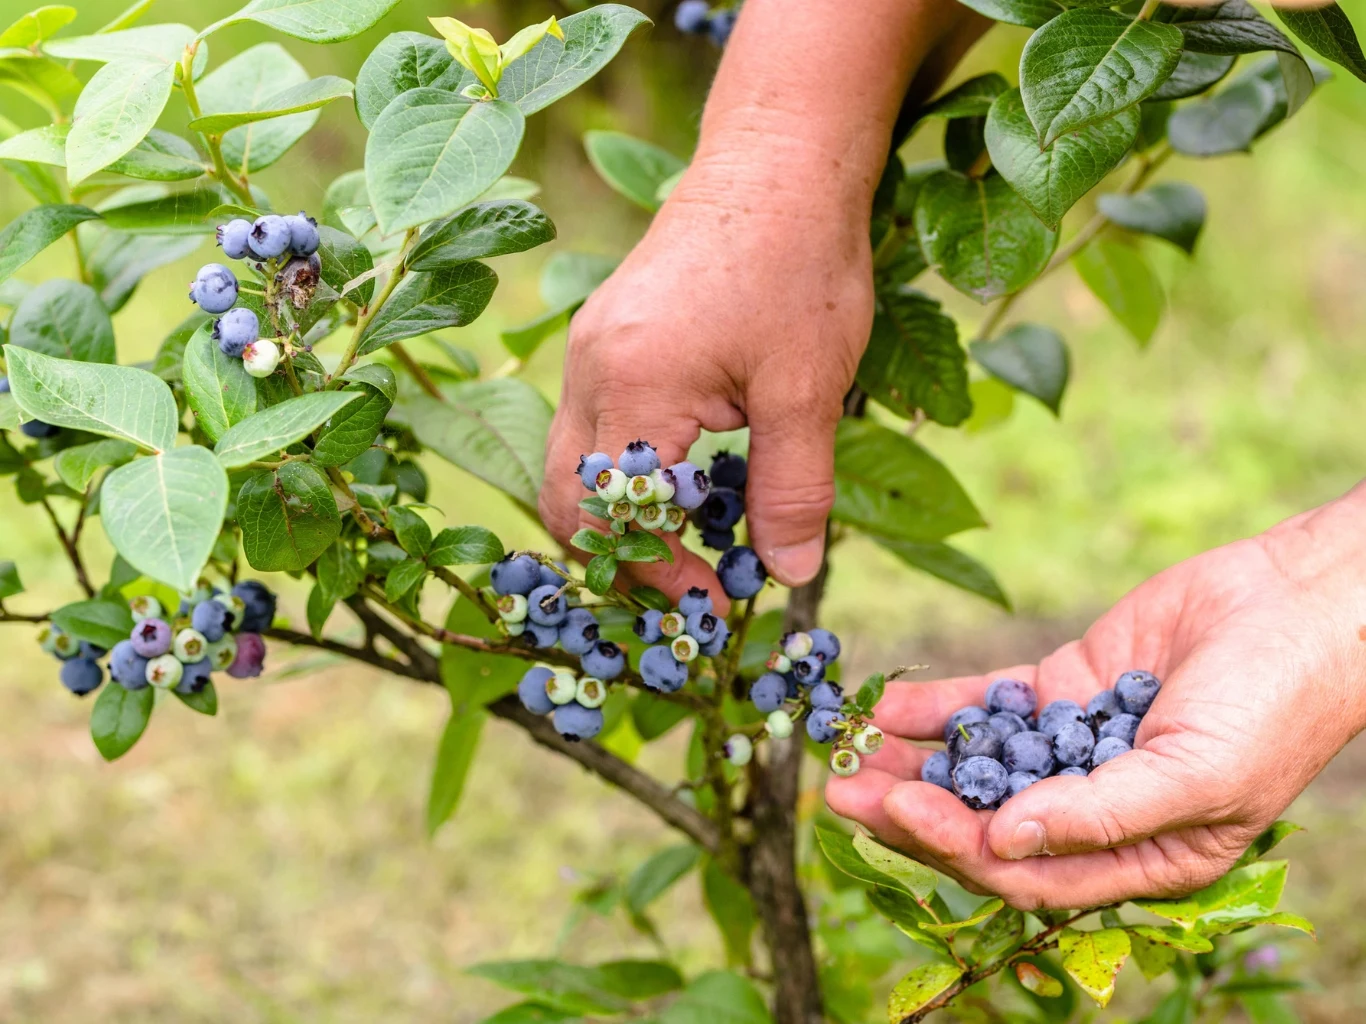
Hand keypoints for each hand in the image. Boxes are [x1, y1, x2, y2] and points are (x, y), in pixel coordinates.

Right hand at [540, 166, 874, 605]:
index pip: (613, 516)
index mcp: (630, 386)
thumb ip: (791, 490)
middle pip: (568, 499)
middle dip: (623, 555)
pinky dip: (630, 469)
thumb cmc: (798, 266)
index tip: (716, 602)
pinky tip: (691, 476)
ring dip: (626, 513)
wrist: (779, 162)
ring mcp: (590, 350)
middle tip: (692, 584)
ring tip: (696, 536)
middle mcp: (589, 369)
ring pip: (575, 464)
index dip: (660, 573)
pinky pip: (594, 425)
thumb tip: (785, 575)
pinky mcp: (608, 338)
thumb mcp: (806, 389)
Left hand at [826, 491, 1365, 908]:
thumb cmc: (1274, 706)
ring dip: (913, 762)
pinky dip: (941, 708)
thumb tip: (1000, 844)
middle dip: (914, 811)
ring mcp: (1073, 747)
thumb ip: (1100, 815)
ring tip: (847, 750)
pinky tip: (889, 707)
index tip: (897, 810)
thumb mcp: (1197, 777)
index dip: (955, 848)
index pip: (1024, 874)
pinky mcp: (1064, 688)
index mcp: (1136, 857)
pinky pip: (990, 705)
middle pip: (984, 824)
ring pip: (977, 766)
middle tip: (841, 789)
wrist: (1299, 605)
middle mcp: (1094, 810)